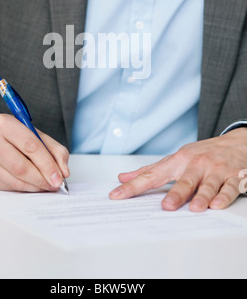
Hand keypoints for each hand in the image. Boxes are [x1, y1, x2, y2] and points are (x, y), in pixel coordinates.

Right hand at [0, 114, 69, 191]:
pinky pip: (7, 187)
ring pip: (14, 180)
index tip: (59, 177)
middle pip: (20, 166)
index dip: (47, 164)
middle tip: (54, 185)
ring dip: (34, 186)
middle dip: (41, 179)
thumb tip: (64, 171)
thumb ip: (56, 151)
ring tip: (45, 185)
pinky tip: (31, 185)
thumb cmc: (17, 138)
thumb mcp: (37, 136)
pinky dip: (23, 189)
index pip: (30, 146)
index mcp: (5, 123)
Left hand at [109, 128, 246, 211]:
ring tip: (195, 208)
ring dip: (202, 196)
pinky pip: (229, 188)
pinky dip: (224, 196)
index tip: (117, 195)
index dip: (133, 186)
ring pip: (207, 185)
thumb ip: (150, 170)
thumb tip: (122, 178)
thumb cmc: (202, 154)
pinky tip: (218, 204)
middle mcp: (196, 165)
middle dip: (175, 193)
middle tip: (166, 206)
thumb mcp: (176, 158)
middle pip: (184, 181)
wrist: (237, 143)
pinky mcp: (233, 177)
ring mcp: (215, 171)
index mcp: (178, 161)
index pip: (152, 175)